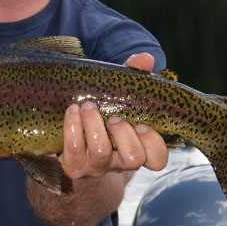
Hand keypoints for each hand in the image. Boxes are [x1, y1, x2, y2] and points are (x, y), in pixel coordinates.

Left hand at [58, 52, 167, 179]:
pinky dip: (73, 126)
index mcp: (136, 149)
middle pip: (133, 159)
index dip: (154, 145)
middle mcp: (118, 163)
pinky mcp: (73, 166)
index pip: (157, 160)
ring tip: (88, 107)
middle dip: (124, 134)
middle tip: (114, 117)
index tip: (143, 125)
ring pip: (101, 153)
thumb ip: (134, 77)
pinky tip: (72, 110)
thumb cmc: (102, 117)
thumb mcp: (120, 98)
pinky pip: (73, 149)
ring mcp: (95, 166)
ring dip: (95, 125)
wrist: (69, 147)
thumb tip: (145, 59)